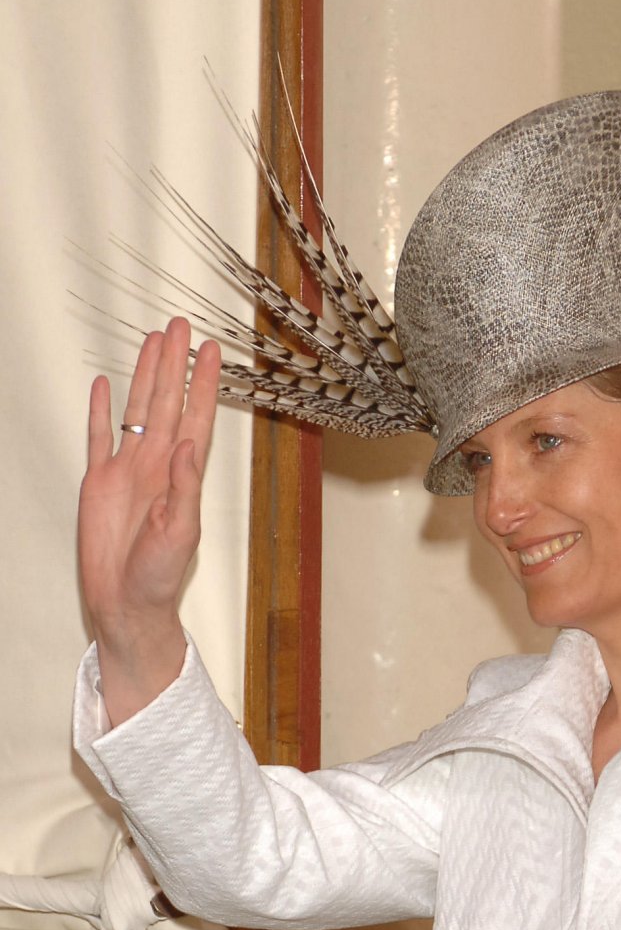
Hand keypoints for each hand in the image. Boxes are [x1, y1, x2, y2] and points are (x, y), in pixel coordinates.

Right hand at [79, 317, 220, 722]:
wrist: (126, 603)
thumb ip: (186, 488)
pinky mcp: (99, 483)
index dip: (203, 384)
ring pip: (137, 410)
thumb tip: (189, 444)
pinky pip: (99, 438)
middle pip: (168, 402)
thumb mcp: (181, 533)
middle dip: (175, 364)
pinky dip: (101, 412)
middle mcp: (157, 465)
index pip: (196, 417)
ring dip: (146, 377)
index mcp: (181, 475)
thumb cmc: (159, 577)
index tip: (211, 350)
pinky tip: (103, 387)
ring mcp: (128, 471)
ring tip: (152, 341)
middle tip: (181, 325)